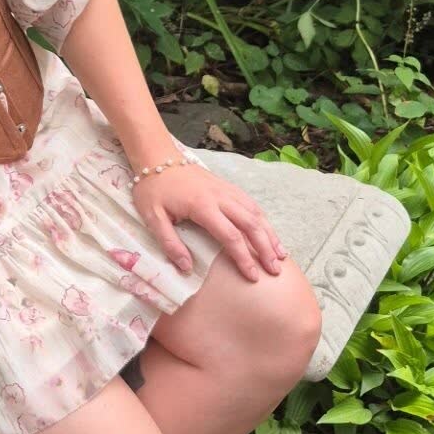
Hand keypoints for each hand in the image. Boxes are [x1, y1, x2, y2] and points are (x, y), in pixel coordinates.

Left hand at [131, 164, 287, 281]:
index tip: (252, 277)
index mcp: (202, 206)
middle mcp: (220, 197)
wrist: (156, 156)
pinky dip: (263, 219)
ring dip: (270, 234)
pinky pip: (250, 203)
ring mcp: (226, 189)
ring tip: (280, 255)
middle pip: (250, 224)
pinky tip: (269, 232)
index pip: (230, 236)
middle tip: (274, 270)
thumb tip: (186, 268)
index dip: (243, 258)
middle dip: (265, 248)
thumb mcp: (152, 217)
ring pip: (255, 213)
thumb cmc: (152, 189)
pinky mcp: (227, 186)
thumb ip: (169, 243)